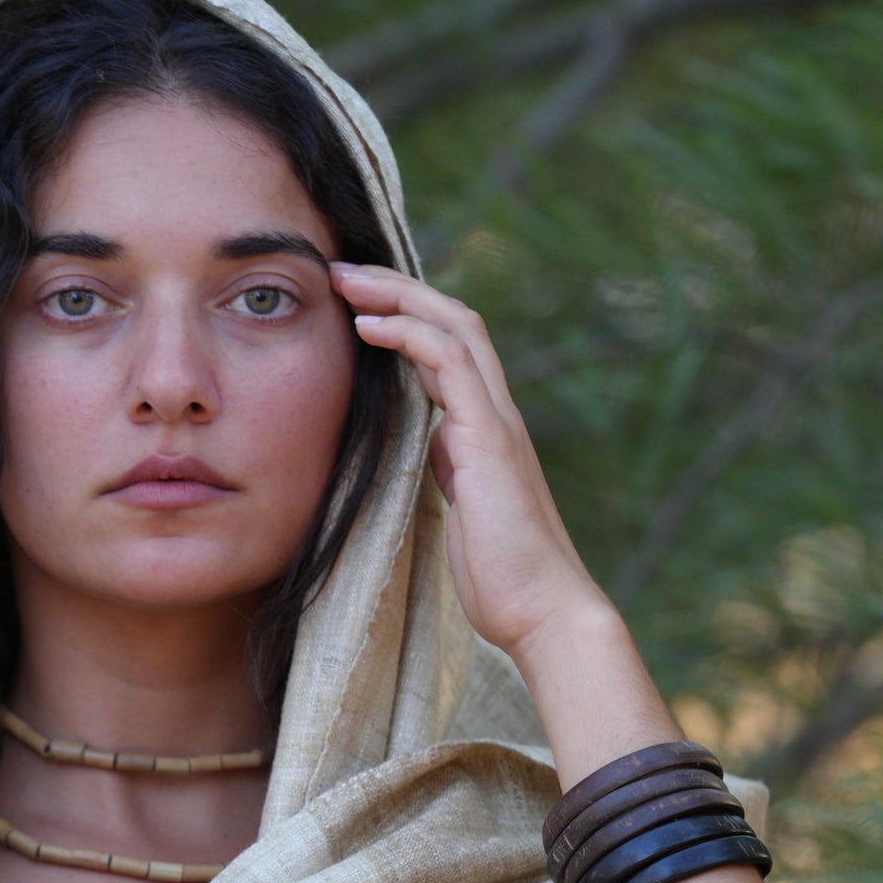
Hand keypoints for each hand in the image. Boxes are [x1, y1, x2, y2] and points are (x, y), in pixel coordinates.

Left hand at [330, 263, 607, 662]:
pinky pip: (452, 362)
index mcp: (483, 432)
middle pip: (452, 321)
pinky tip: (370, 324)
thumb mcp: (458, 516)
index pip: (446, 351)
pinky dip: (408, 334)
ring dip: (397, 294)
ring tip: (347, 279)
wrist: (542, 613)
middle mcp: (495, 415)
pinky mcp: (490, 437)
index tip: (352, 305)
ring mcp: (497, 421)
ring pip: (454, 326)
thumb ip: (443, 475)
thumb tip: (424, 452)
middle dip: (396, 288)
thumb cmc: (500, 581)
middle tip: (341, 269)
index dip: (403, 319)